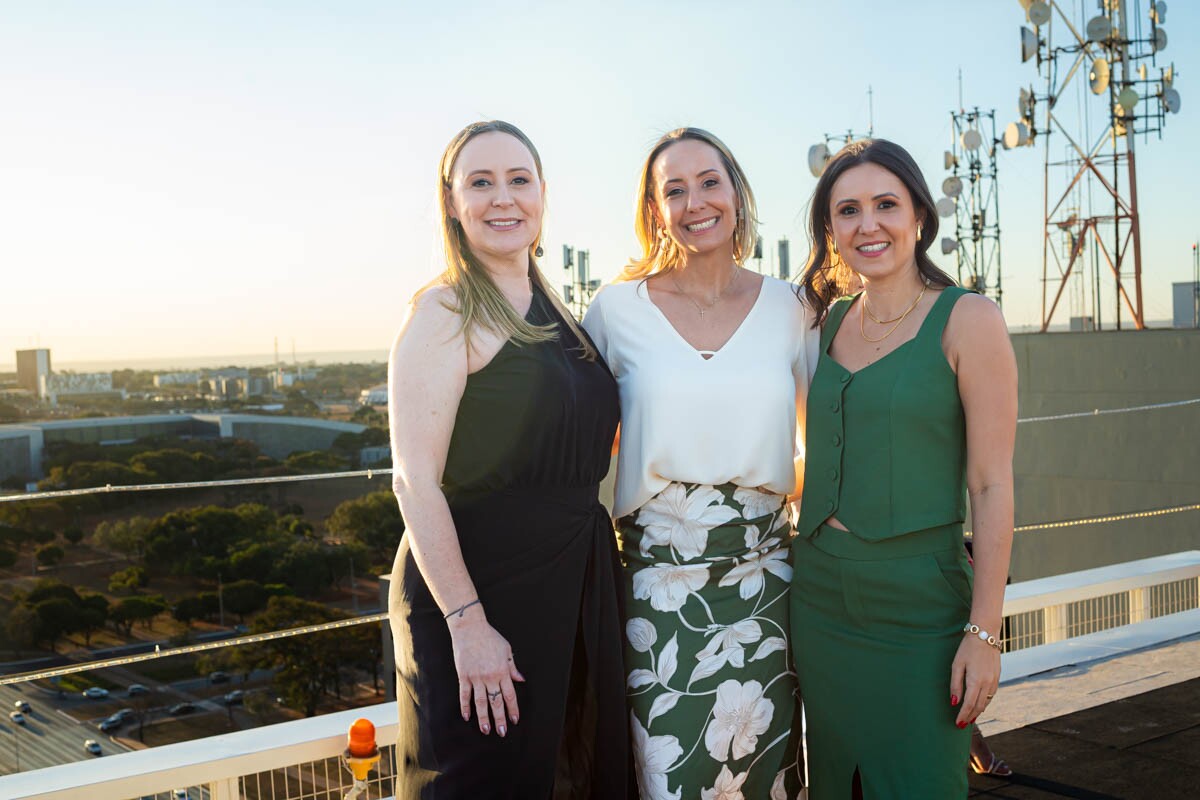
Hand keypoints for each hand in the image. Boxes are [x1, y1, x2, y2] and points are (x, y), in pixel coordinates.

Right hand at [448, 613, 524, 735]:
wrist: (470, 628)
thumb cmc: (490, 637)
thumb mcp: (506, 650)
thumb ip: (512, 667)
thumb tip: (520, 679)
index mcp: (503, 671)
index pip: (510, 695)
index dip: (512, 709)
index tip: (514, 720)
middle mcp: (490, 677)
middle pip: (496, 702)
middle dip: (499, 719)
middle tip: (501, 732)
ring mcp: (476, 677)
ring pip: (480, 702)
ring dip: (483, 718)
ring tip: (486, 730)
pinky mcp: (463, 676)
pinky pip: (465, 695)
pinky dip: (465, 706)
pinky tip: (467, 716)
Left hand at [950, 633, 999, 727]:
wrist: (986, 635)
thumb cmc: (968, 649)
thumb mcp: (957, 665)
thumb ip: (955, 684)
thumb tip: (954, 702)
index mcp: (976, 681)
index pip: (969, 704)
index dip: (963, 715)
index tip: (958, 723)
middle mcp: (987, 683)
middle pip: (979, 706)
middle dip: (970, 717)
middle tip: (962, 725)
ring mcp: (994, 681)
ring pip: (986, 702)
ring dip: (978, 711)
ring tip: (970, 718)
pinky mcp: (997, 677)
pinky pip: (991, 695)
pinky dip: (985, 702)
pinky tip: (980, 704)